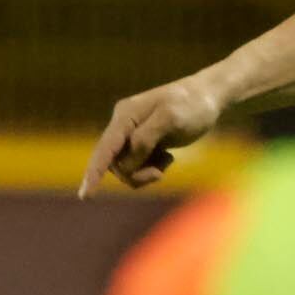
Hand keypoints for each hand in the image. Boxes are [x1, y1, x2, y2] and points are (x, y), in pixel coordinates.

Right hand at [81, 72, 224, 195]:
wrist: (208, 98)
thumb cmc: (192, 106)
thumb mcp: (171, 118)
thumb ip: (146, 139)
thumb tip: (127, 160)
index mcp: (125, 116)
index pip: (105, 149)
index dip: (94, 173)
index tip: (86, 196)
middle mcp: (123, 125)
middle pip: (115, 163)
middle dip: (135, 174)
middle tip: (159, 173)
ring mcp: (133, 135)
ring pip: (127, 168)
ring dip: (146, 172)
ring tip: (167, 161)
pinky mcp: (144, 144)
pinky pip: (139, 166)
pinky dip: (153, 169)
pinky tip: (168, 158)